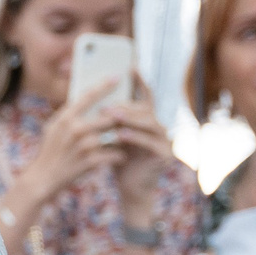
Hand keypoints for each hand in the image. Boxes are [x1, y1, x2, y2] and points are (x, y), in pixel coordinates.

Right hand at [12, 75, 175, 213]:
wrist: (43, 179)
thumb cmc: (49, 152)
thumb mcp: (52, 128)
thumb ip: (68, 115)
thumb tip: (85, 100)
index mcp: (65, 118)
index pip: (88, 96)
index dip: (104, 86)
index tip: (117, 77)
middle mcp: (75, 129)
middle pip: (109, 116)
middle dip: (122, 116)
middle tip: (134, 114)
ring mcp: (84, 145)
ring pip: (116, 135)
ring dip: (124, 137)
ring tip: (130, 138)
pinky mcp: (91, 161)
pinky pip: (115, 153)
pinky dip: (119, 155)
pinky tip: (121, 156)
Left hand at [97, 84, 175, 222]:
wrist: (129, 189)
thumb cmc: (118, 161)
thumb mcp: (112, 137)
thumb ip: (109, 120)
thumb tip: (90, 97)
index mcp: (147, 121)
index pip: (145, 97)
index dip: (140, 81)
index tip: (131, 66)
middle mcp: (159, 127)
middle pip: (145, 109)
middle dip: (126, 105)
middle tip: (107, 105)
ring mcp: (165, 141)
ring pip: (150, 123)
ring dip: (129, 118)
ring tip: (111, 115)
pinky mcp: (164, 155)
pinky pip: (150, 142)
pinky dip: (135, 137)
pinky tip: (121, 134)